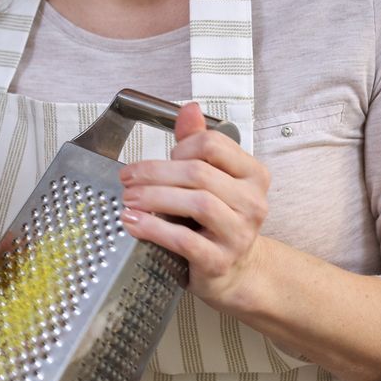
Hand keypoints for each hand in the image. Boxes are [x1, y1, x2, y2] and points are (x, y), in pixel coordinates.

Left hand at [119, 101, 270, 308]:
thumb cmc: (216, 221)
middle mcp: (252, 202)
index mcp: (252, 174)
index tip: (163, 158)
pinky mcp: (220, 261)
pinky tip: (134, 222)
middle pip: (199, 173)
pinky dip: (154, 229)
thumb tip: (188, 109)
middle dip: (155, 173)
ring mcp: (240, 233)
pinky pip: (185, 240)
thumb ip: (197, 144)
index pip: (213, 145)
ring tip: (129, 199)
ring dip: (154, 198)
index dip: (181, 147)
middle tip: (127, 178)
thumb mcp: (211, 179)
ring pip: (196, 203)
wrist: (236, 271)